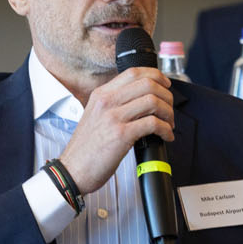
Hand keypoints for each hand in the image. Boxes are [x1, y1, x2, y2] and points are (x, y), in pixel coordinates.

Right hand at [58, 68, 172, 194]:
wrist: (73, 170)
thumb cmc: (86, 148)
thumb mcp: (95, 116)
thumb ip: (114, 105)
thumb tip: (142, 101)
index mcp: (101, 94)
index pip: (133, 73)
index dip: (155, 76)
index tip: (165, 85)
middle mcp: (107, 101)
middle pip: (148, 84)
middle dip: (167, 96)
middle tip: (169, 109)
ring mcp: (113, 117)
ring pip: (153, 101)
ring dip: (168, 113)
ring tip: (169, 124)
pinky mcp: (121, 135)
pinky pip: (153, 124)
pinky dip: (165, 129)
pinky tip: (166, 136)